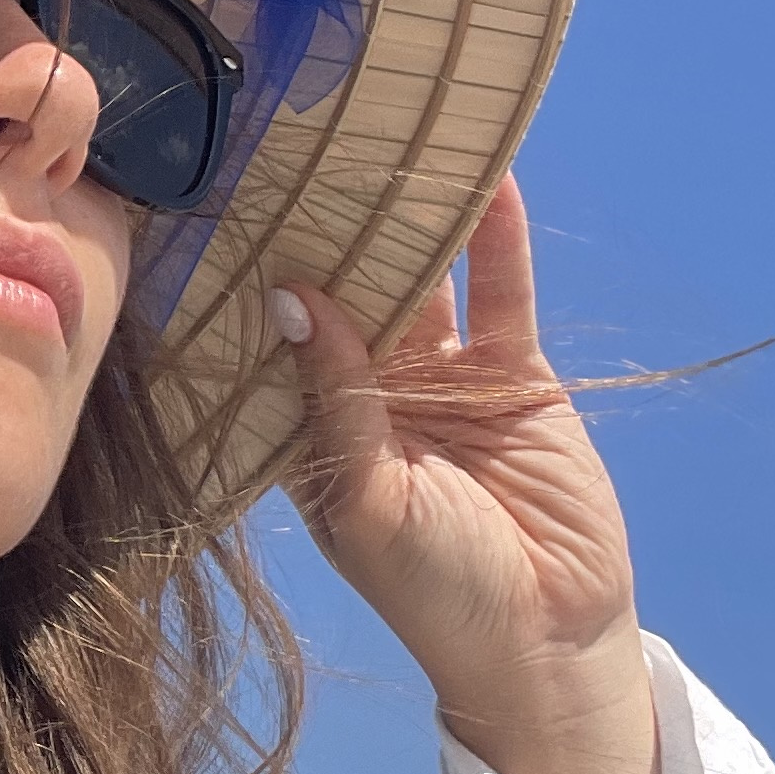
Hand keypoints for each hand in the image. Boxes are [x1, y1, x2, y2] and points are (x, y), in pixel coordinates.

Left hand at [274, 175, 661, 773]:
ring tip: (392, 131)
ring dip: (411, 215)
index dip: (259, 272)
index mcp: (312, 429)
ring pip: (423, 279)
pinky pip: (501, 292)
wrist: (545, 642)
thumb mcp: (366, 499)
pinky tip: (485, 173)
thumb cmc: (433, 590)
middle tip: (302, 132)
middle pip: (349, 290)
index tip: (228, 196)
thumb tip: (293, 296)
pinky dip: (493, 236)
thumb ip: (337, 398)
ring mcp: (446, 380)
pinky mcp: (517, 376)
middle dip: (329, 224)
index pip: (279, 334)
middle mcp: (370, 393)